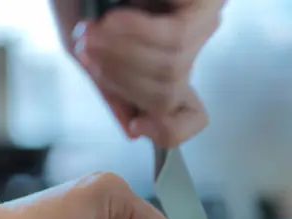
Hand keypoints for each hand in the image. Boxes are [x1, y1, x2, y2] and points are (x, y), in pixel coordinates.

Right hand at [72, 0, 224, 146]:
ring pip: (170, 71)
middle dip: (120, 81)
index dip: (170, 132)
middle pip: (166, 96)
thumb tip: (132, 131)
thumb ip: (110, 87)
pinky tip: (111, 20)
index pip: (190, 117)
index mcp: (165, 68)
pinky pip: (173, 38)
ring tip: (91, 34)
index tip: (138, 125)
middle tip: (88, 53)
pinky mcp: (204, 3)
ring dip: (121, 57)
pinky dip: (135, 34)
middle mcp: (188, 52)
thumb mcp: (89, 47)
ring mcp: (199, 26)